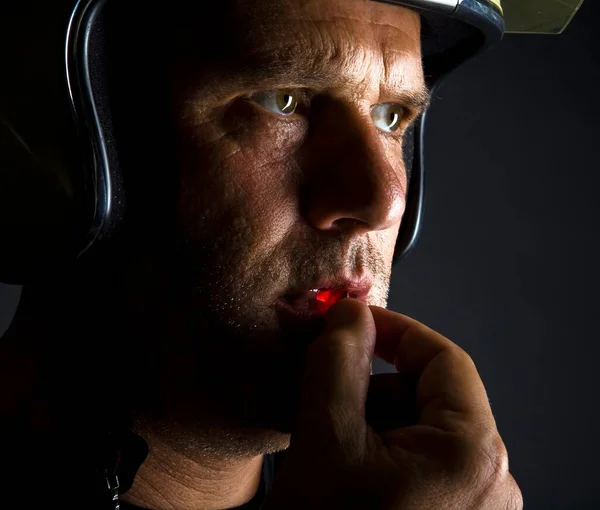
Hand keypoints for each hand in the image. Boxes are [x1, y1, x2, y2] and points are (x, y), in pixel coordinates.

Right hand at [263, 299, 522, 509]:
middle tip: (326, 387)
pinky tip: (348, 467)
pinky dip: (382, 448)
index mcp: (473, 454)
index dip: (394, 330)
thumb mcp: (325, 441)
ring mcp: (474, 505)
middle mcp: (489, 481)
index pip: (442, 358)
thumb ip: (336, 365)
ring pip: (421, 428)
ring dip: (373, 418)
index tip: (354, 321)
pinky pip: (421, 460)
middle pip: (430, 395)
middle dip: (374, 383)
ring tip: (332, 443)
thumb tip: (349, 314)